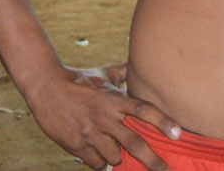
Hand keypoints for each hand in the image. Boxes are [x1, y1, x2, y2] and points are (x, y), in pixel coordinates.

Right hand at [22, 63, 180, 169]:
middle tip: (167, 170)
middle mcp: (105, 117)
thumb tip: (140, 63)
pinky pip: (97, 163)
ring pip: (115, 157)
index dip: (163, 122)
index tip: (178, 134)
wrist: (45, 86)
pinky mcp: (76, 145)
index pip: (144, 110)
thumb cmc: (78, 80)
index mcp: (114, 99)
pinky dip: (100, 162)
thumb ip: (124, 72)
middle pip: (134, 142)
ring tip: (115, 149)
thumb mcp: (104, 74)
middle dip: (152, 160)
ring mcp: (90, 133)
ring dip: (119, 158)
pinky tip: (98, 153)